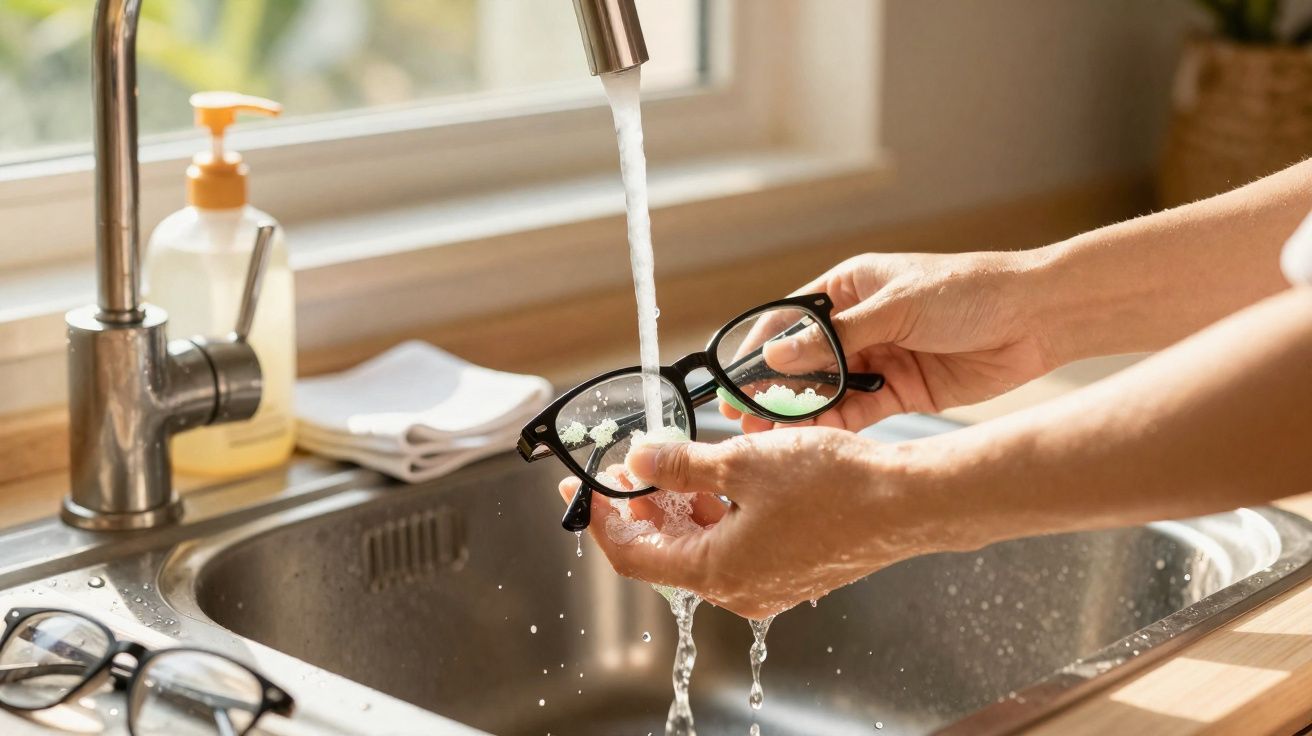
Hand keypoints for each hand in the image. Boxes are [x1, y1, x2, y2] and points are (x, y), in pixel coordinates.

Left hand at [557, 428, 964, 618]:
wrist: (905, 501)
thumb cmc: (833, 486)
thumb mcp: (742, 463)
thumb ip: (680, 465)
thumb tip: (638, 461)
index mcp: (716, 571)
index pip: (632, 555)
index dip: (602, 517)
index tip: (585, 484)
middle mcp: (736, 588)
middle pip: (664, 551)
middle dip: (640, 505)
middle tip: (629, 461)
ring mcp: (764, 581)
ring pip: (699, 545)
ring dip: (678, 504)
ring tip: (672, 459)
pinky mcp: (788, 567)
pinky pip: (732, 543)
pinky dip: (714, 511)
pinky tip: (718, 474)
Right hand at [723, 251, 1058, 431]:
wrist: (1036, 317)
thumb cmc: (968, 292)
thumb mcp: (894, 308)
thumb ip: (835, 338)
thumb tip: (777, 357)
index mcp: (849, 288)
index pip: (790, 320)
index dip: (760, 351)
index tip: (735, 380)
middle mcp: (858, 325)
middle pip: (803, 361)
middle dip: (774, 390)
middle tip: (745, 420)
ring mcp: (879, 359)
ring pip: (827, 391)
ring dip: (800, 414)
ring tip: (771, 438)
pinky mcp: (902, 391)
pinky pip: (858, 411)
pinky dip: (835, 426)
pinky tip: (813, 440)